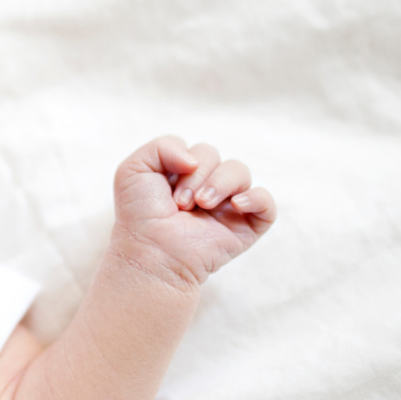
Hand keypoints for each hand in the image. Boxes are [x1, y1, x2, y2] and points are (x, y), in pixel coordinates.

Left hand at [111, 136, 275, 287]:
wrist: (152, 253)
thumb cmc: (140, 215)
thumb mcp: (133, 169)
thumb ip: (162, 146)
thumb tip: (196, 159)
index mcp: (183, 174)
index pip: (192, 147)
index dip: (181, 160)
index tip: (166, 189)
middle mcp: (207, 186)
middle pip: (214, 155)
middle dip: (196, 176)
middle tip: (181, 203)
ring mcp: (228, 205)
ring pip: (240, 171)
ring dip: (219, 183)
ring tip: (202, 205)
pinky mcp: (247, 226)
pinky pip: (266, 202)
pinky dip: (254, 198)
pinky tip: (235, 205)